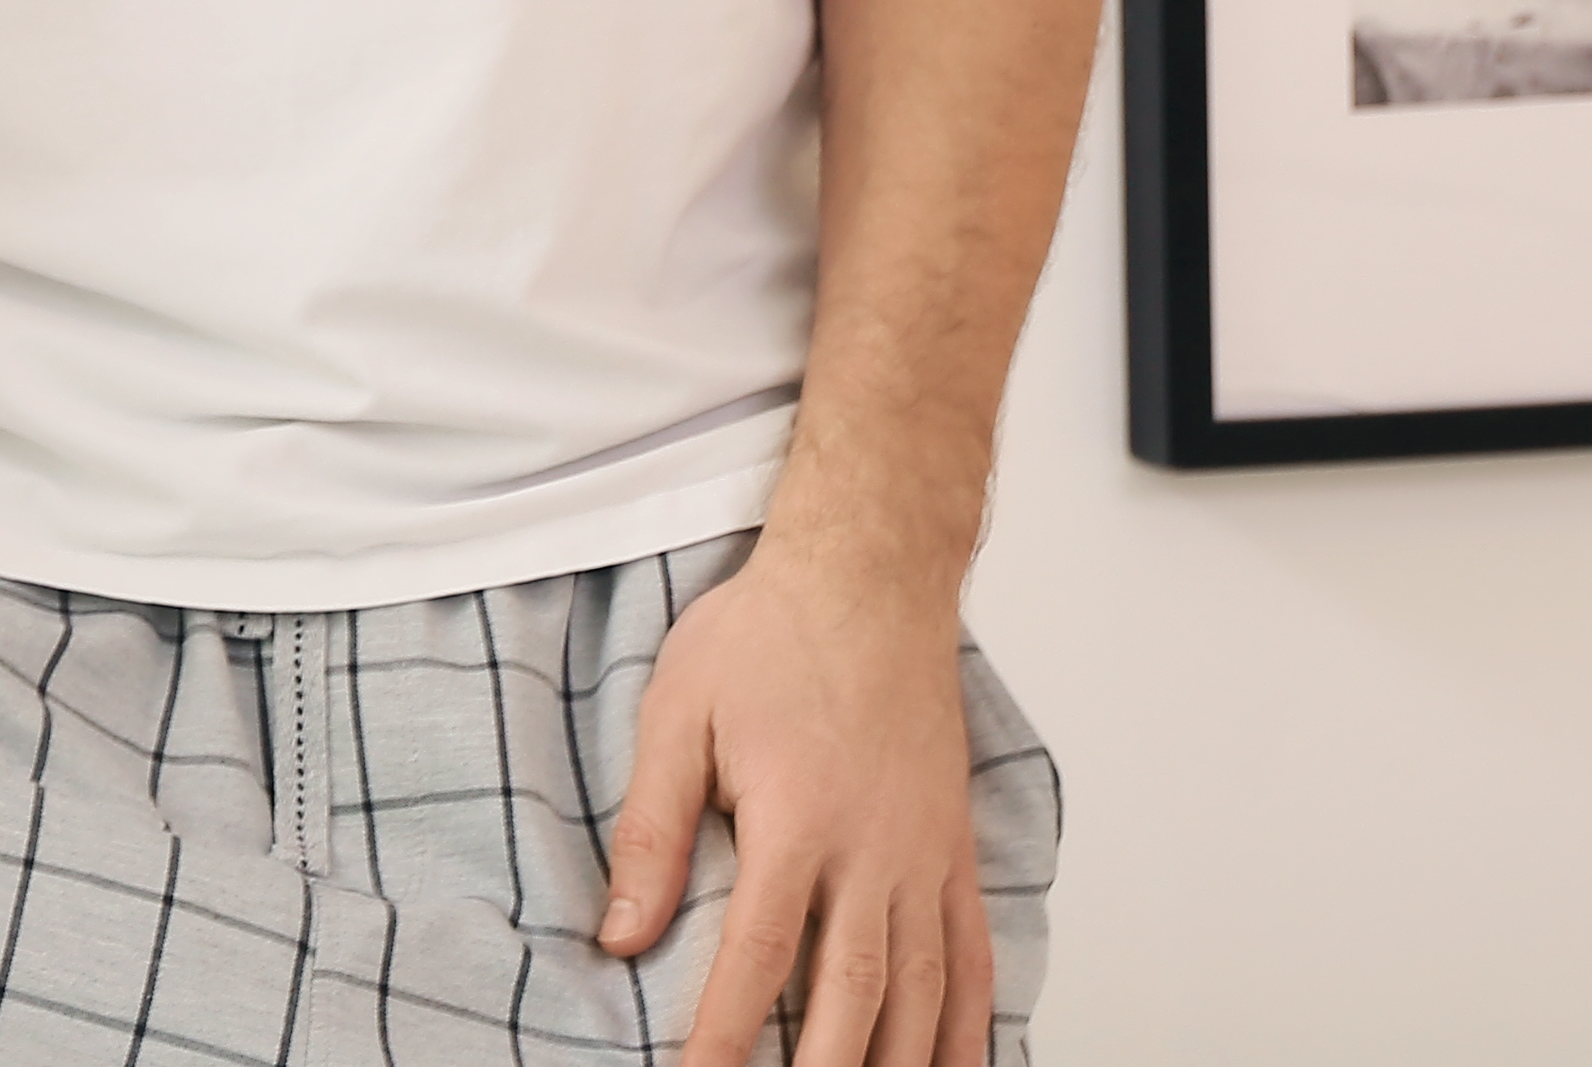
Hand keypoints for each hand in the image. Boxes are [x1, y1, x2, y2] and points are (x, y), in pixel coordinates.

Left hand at [602, 537, 995, 1066]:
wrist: (869, 573)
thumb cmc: (766, 633)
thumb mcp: (678, 715)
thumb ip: (651, 832)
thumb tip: (620, 938)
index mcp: (798, 819)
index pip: (758, 959)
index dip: (725, 1039)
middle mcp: (874, 849)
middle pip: (853, 996)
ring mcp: (925, 853)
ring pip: (922, 990)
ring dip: (896, 1064)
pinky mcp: (954, 848)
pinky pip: (972, 954)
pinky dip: (968, 1023)